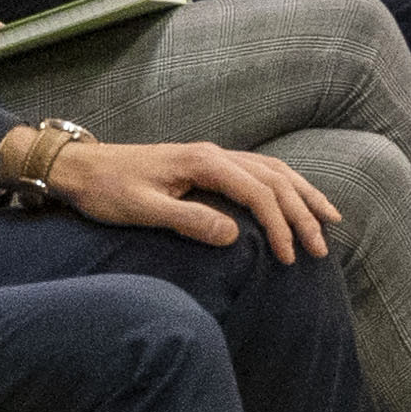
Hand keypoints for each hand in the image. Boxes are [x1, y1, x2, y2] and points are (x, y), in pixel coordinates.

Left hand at [48, 134, 337, 259]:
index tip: (288, 257)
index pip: (258, 192)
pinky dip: (285, 185)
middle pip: (275, 180)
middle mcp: (215, 154)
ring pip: (273, 171)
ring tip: (329, 219)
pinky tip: (295, 198)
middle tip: (319, 248)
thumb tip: (234, 235)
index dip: (280, 225)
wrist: (80, 167)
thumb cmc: (106, 190)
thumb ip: (188, 220)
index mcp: (203, 163)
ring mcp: (213, 156)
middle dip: (302, 214)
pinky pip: (260, 170)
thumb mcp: (142, 209)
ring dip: (303, 195)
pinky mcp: (208, 164)